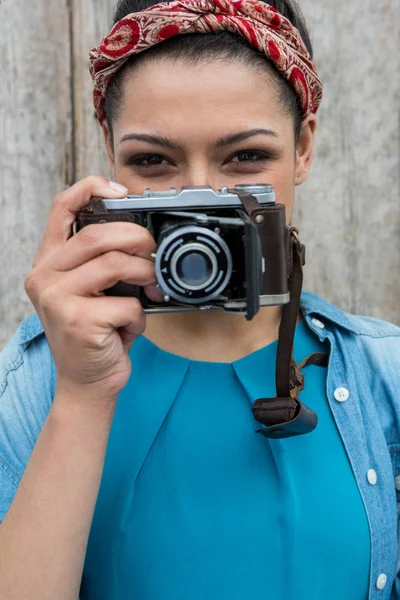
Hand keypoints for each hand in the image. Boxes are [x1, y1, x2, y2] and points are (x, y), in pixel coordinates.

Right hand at [24, 176, 162, 403]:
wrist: (86, 383)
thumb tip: (143, 237)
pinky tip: (130, 329)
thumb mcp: (93, 292)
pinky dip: (140, 317)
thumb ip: (104, 263)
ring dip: (145, 276)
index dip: (90, 189)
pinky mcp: (77, 321)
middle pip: (98, 234)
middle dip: (138, 240)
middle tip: (153, 256)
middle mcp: (45, 277)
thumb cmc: (95, 335)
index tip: (120, 190)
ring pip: (116, 263)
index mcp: (49, 264)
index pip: (61, 209)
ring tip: (150, 292)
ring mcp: (57, 299)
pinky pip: (126, 304)